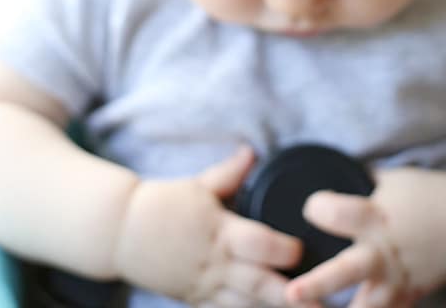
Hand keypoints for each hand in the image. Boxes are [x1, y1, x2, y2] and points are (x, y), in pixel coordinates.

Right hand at [114, 145, 323, 307]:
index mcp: (218, 231)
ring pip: (246, 307)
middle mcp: (215, 264)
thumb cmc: (164, 204)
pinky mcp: (196, 301)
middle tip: (323, 302)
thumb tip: (253, 152)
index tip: (303, 250)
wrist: (122, 233)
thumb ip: (229, 173)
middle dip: (291, 296)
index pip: (257, 244)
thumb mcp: (198, 184)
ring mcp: (205, 287)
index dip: (282, 249)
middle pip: (258, 284)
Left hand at [285, 166, 445, 307]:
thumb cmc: (429, 194)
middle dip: (319, 283)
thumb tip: (324, 172)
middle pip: (349, 271)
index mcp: (379, 217)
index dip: (320, 208)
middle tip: (293, 292)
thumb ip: (359, 182)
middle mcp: (385, 252)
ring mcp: (397, 281)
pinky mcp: (407, 298)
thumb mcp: (393, 179)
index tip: (310, 205)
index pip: (342, 213)